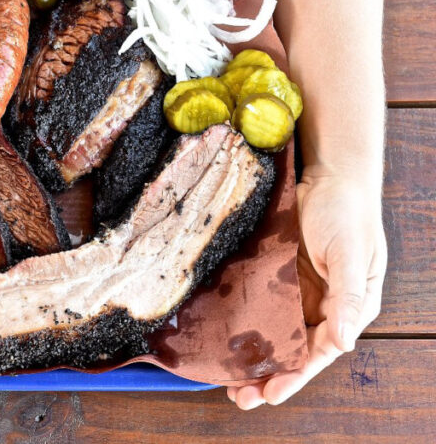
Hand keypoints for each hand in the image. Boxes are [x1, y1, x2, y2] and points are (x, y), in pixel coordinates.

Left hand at [227, 165, 386, 408]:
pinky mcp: (274, 275)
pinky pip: (257, 306)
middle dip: (268, 375)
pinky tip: (222, 340)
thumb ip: (348, 298)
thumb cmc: (348, 213)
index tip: (271, 395)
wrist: (329, 175)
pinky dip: (242, 326)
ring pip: (272, 334)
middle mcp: (321, 306)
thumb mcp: (350, 255)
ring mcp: (296, 292)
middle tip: (240, 398)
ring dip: (252, 357)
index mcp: (347, 308)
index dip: (296, 376)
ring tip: (226, 381)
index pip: (319, 353)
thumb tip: (344, 342)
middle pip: (293, 350)